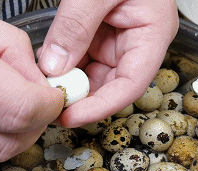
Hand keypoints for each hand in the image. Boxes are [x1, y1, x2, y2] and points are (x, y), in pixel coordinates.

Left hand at [37, 0, 178, 126]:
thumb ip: (76, 26)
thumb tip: (54, 67)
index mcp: (153, 32)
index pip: (131, 84)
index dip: (101, 106)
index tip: (70, 116)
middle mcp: (138, 40)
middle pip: (111, 83)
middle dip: (81, 96)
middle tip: (49, 103)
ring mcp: (118, 37)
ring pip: (94, 73)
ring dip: (70, 81)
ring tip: (45, 85)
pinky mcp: (100, 32)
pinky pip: (82, 56)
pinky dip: (65, 64)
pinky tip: (48, 67)